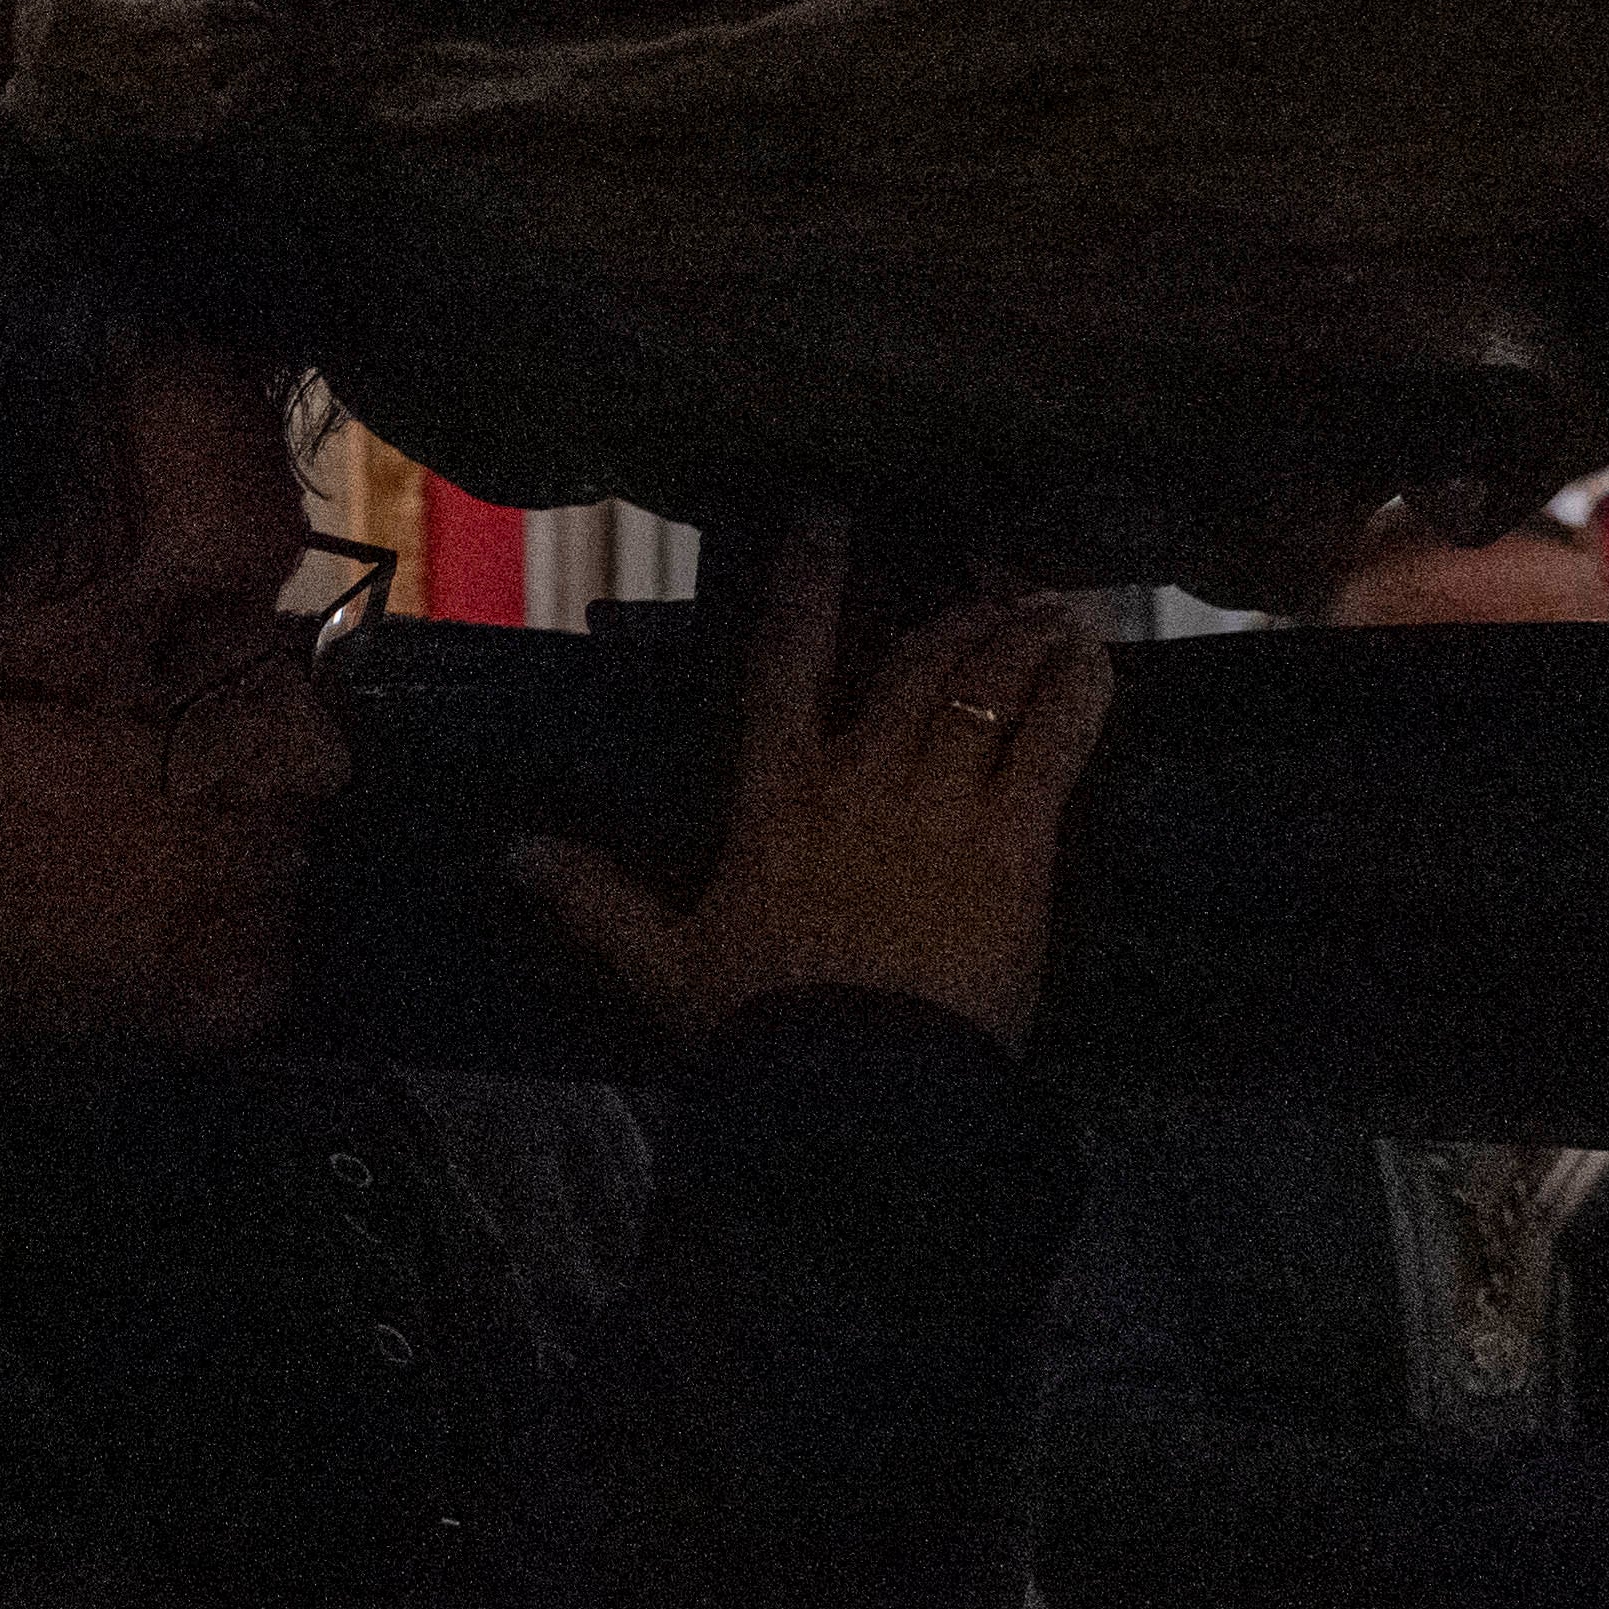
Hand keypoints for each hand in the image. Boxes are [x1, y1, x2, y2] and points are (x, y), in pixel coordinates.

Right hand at [510, 520, 1112, 1047]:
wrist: (853, 1089)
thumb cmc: (760, 1026)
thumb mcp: (663, 962)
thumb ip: (596, 898)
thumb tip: (512, 854)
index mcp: (776, 797)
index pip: (785, 664)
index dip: (809, 585)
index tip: (829, 519)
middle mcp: (859, 781)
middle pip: (910, 666)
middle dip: (956, 614)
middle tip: (993, 583)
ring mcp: (940, 809)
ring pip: (983, 692)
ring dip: (1020, 641)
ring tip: (1055, 613)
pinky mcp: (1013, 850)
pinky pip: (1050, 749)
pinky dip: (1075, 696)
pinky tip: (1096, 661)